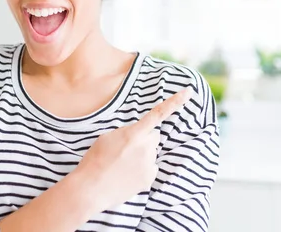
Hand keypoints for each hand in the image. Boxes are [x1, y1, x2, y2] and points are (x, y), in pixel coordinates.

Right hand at [73, 89, 187, 213]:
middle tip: (126, 148)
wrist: (91, 188)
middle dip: (144, 138)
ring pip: (151, 152)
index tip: (189, 92)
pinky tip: (127, 173)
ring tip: (123, 163)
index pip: (158, 114)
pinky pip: (151, 166)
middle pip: (154, 136)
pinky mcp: (150, 178)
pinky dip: (142, 168)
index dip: (175, 102)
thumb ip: (127, 131)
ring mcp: (149, 163)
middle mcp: (146, 147)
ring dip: (142, 154)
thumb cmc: (96, 159)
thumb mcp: (107, 137)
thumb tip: (138, 134)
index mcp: (134, 133)